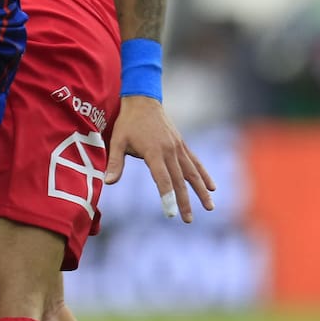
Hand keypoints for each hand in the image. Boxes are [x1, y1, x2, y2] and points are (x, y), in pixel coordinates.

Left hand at [104, 95, 215, 222]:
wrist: (143, 100)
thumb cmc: (127, 122)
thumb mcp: (117, 141)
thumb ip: (115, 163)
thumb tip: (107, 182)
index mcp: (153, 152)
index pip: (162, 179)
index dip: (167, 197)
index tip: (171, 213)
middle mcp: (169, 151)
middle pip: (179, 180)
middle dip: (185, 201)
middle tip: (188, 220)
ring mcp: (178, 147)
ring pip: (192, 173)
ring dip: (201, 191)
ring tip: (210, 207)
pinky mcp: (181, 144)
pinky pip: (195, 162)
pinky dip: (204, 175)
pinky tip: (212, 187)